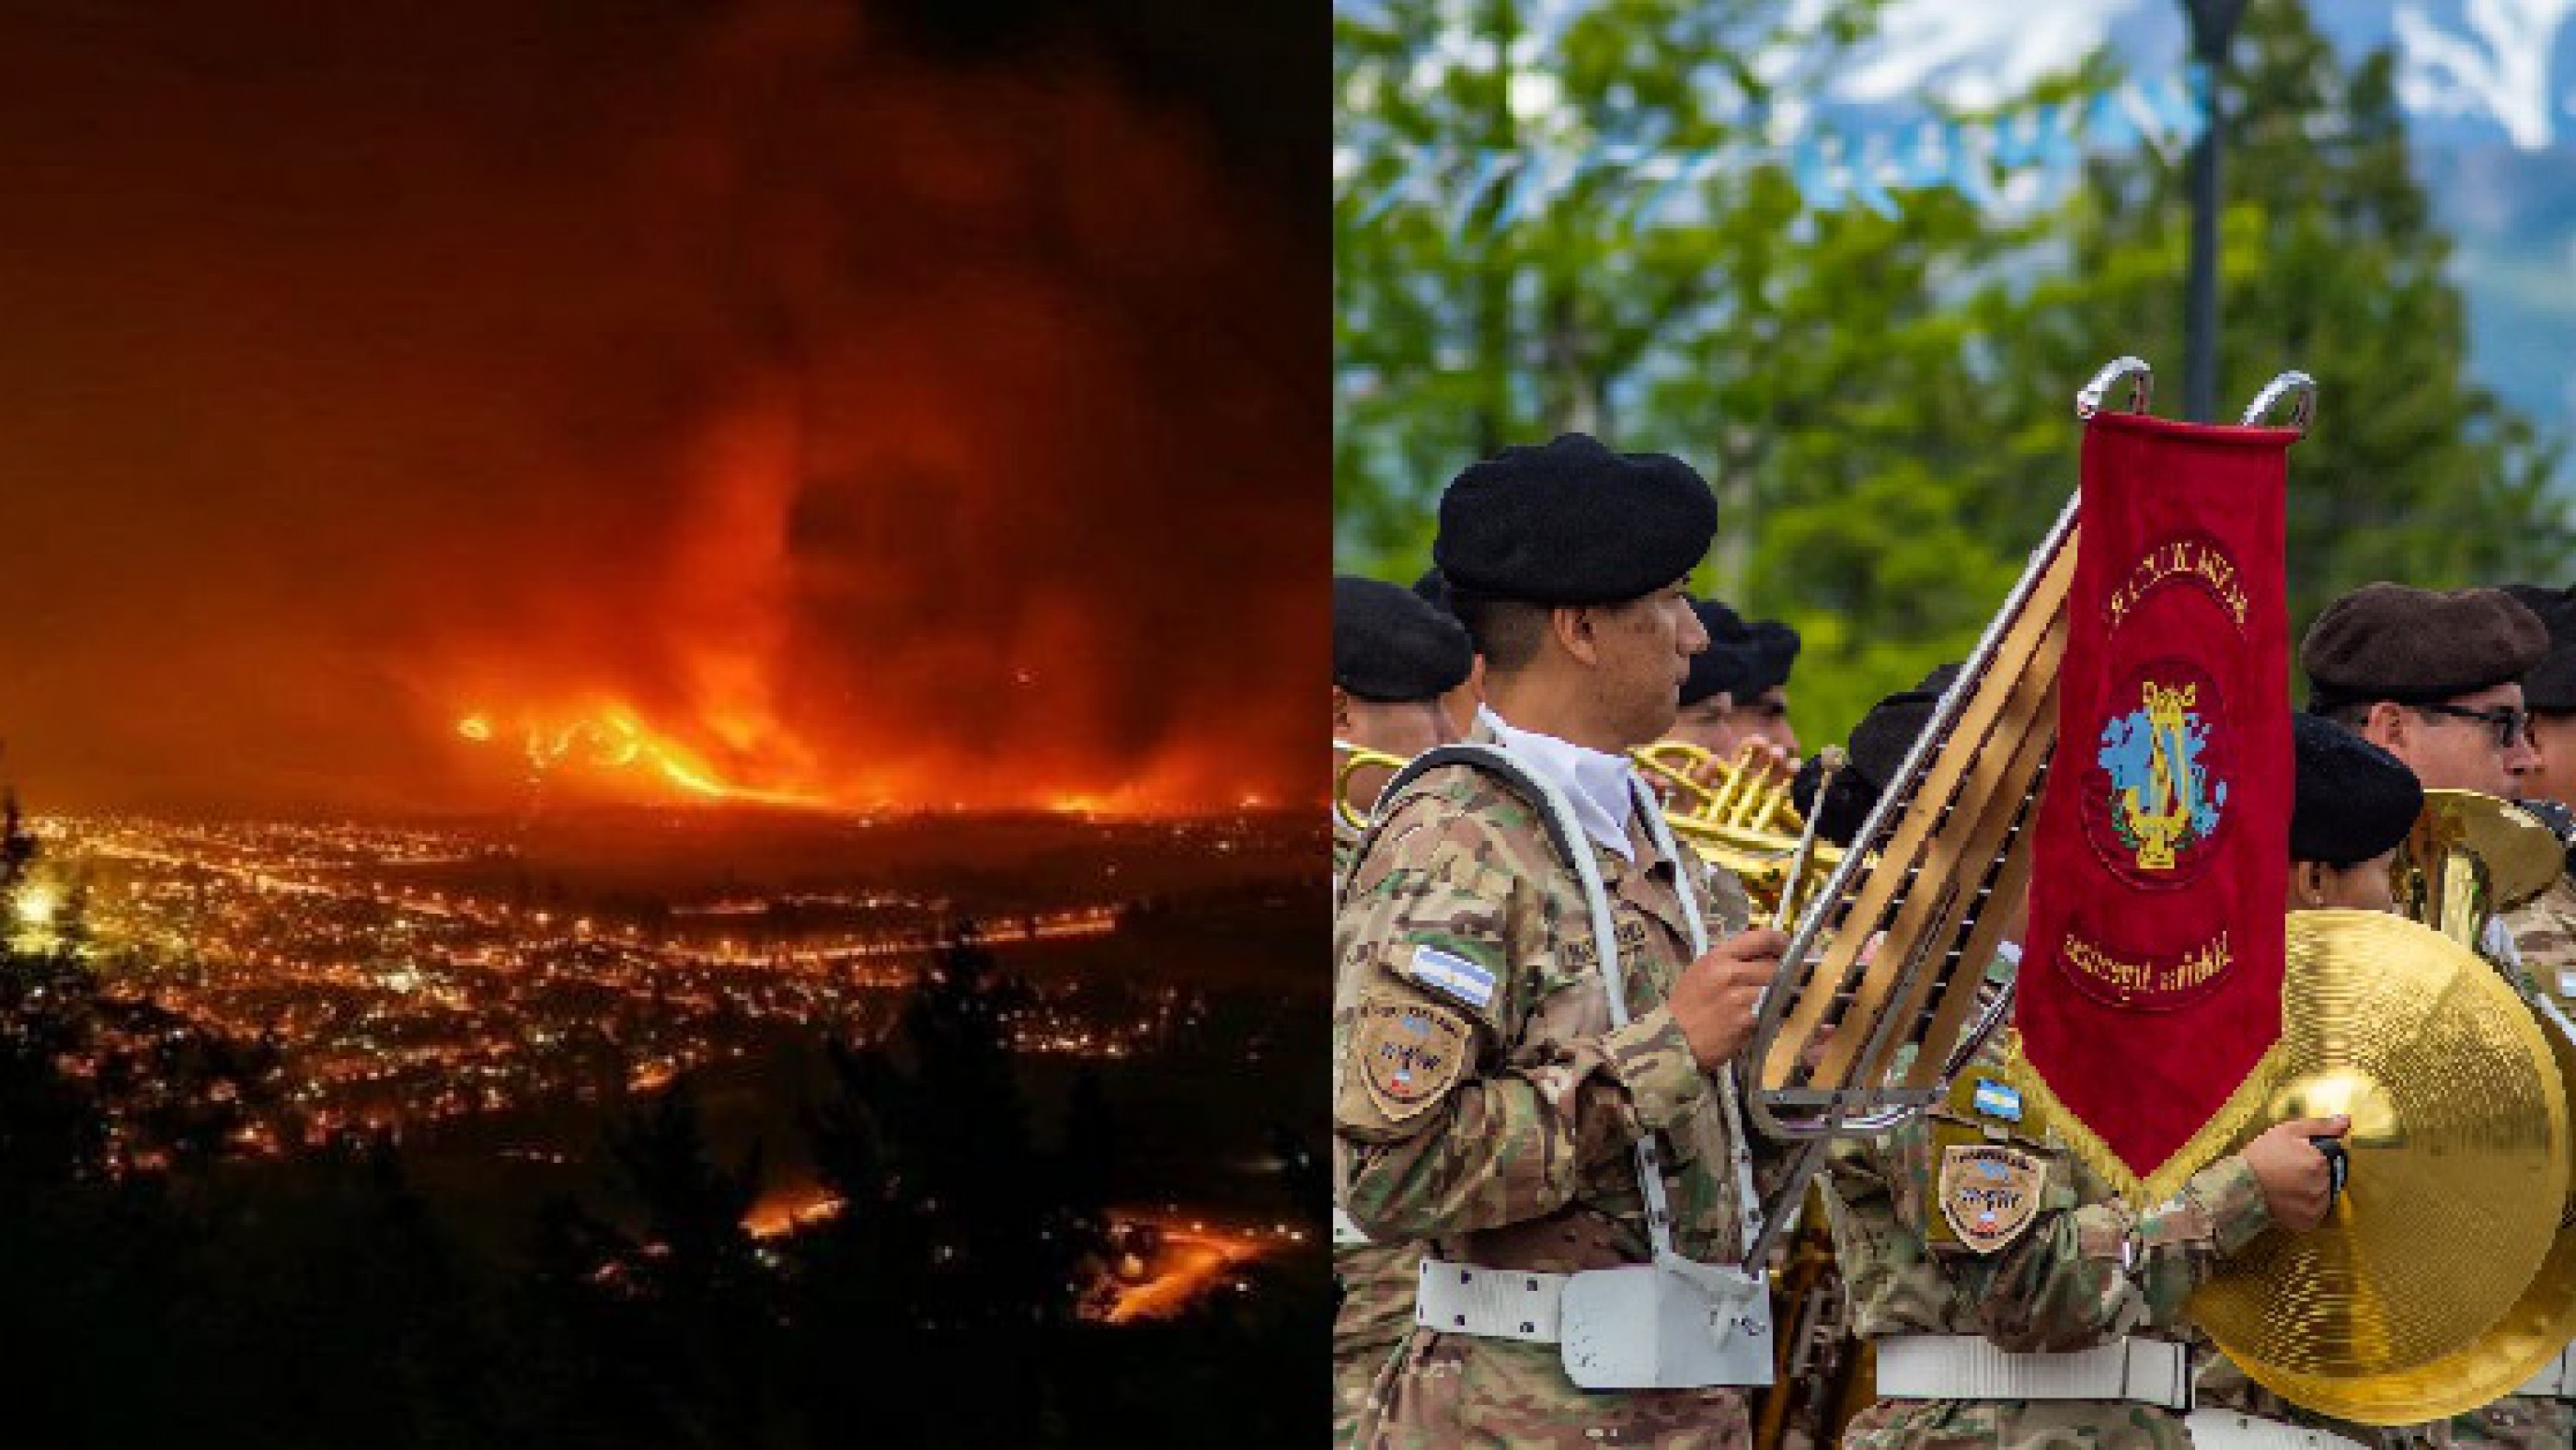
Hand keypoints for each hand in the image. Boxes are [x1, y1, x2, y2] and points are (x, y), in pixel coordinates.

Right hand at [1668, 928, 1786, 1070]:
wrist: (1674, 1036)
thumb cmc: (1687, 1003)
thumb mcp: (1702, 970)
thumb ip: (1730, 960)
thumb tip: (1763, 956)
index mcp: (1719, 957)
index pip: (1762, 938)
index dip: (1781, 941)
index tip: (1787, 947)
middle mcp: (1731, 973)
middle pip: (1775, 966)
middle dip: (1785, 973)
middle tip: (1788, 977)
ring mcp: (1740, 998)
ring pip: (1777, 989)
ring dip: (1781, 994)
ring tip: (1778, 998)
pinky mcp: (1747, 1021)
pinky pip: (1771, 1011)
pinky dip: (1774, 1012)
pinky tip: (1767, 1015)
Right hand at [2242, 1115, 2350, 1232]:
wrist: (2239, 1185)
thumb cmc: (2262, 1154)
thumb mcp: (2288, 1131)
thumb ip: (2320, 1126)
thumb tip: (2347, 1120)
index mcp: (2320, 1162)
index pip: (2332, 1157)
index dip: (2315, 1155)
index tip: (2297, 1157)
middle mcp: (2323, 1186)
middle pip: (2330, 1176)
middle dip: (2316, 1173)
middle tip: (2291, 1171)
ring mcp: (2316, 1206)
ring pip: (2325, 1195)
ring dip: (2314, 1190)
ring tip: (2290, 1186)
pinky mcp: (2308, 1222)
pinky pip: (2316, 1213)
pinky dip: (2307, 1207)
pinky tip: (2290, 1200)